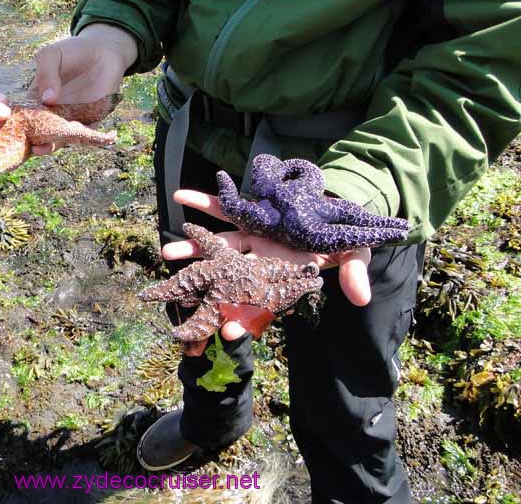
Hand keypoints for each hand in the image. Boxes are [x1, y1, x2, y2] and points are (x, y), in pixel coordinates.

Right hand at [29, 23, 137, 154]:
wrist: (103, 50)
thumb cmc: (72, 51)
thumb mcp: (51, 56)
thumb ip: (46, 73)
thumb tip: (47, 99)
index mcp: (38, 99)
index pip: (24, 116)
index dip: (16, 126)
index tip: (9, 133)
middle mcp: (53, 113)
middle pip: (40, 132)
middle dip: (32, 141)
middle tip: (24, 146)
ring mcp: (71, 118)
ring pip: (61, 138)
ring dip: (52, 145)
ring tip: (43, 148)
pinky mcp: (92, 120)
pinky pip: (86, 134)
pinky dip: (80, 138)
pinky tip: (73, 138)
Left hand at [167, 189, 371, 355]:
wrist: (333, 211)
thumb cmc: (342, 240)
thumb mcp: (353, 256)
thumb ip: (353, 274)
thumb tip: (361, 297)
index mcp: (280, 275)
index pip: (260, 301)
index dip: (245, 316)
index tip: (227, 330)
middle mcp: (259, 259)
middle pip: (227, 277)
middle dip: (204, 289)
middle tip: (179, 297)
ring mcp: (251, 236)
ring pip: (217, 244)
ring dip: (193, 247)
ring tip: (167, 252)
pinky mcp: (249, 212)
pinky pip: (224, 207)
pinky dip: (205, 202)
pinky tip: (181, 197)